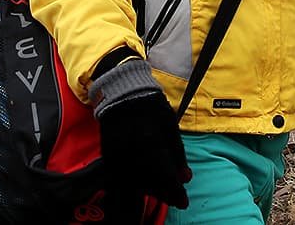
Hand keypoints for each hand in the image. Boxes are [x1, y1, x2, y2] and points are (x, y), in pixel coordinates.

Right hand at [97, 90, 190, 215]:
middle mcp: (132, 150)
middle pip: (149, 183)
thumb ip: (178, 154)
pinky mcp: (108, 154)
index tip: (183, 201)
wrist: (123, 93)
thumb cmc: (152, 108)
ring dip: (149, 190)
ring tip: (161, 191)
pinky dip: (133, 183)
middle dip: (164, 193)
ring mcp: (117, 153)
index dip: (175, 192)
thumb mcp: (170, 127)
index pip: (164, 175)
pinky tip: (143, 184)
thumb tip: (186, 178)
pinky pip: (120, 176)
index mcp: (151, 141)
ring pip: (134, 182)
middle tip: (175, 198)